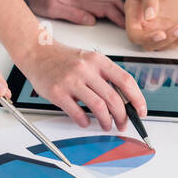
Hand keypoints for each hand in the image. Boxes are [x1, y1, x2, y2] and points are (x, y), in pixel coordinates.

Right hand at [14, 39, 146, 129]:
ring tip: (106, 126)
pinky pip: (77, 113)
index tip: (141, 110)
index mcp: (98, 60)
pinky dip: (85, 122)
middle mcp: (86, 69)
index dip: (137, 98)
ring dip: (106, 122)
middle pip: (114, 98)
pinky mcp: (57, 92)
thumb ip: (105, 76)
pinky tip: (86, 122)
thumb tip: (124, 100)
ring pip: (99, 107)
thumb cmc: (63, 58)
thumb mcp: (89, 60)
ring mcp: (71, 80)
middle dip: (122, 116)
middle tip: (123, 124)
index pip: (125, 80)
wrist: (37, 52)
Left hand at [24, 0, 124, 26]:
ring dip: (125, 10)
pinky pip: (108, 3)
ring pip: (113, 2)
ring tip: (133, 22)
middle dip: (128, 14)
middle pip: (115, 5)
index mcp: (83, 2)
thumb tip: (91, 20)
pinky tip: (121, 15)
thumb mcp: (54, 9)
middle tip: (138, 26)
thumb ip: (73, 14)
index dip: (120, 19)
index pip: (108, 10)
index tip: (129, 27)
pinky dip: (118, 8)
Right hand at [125, 0, 177, 50]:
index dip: (146, 38)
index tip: (161, 33)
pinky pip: (175, 38)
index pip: (135, 34)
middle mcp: (142, 23)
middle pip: (149, 44)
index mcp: (133, 13)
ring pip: (164, 44)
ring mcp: (155, 27)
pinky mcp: (167, 27)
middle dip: (166, 40)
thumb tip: (149, 16)